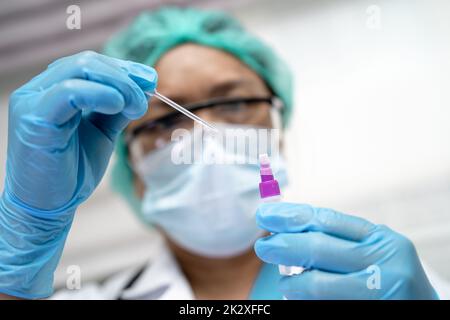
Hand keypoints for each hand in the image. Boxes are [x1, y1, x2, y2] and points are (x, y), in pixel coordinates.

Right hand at [0, 51, 156, 297]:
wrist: (48, 207)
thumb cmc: (71, 171)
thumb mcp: (101, 133)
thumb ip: (116, 110)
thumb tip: (141, 90)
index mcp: (52, 90)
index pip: (89, 65)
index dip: (123, 68)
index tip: (150, 79)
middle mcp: (39, 90)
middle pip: (86, 63)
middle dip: (124, 75)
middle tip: (148, 92)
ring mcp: (33, 102)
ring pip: (79, 70)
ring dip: (118, 84)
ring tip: (137, 105)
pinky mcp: (34, 119)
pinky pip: (69, 93)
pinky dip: (99, 94)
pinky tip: (118, 105)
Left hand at [254, 202, 437, 299]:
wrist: (419, 308)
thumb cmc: (389, 277)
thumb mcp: (371, 249)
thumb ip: (338, 239)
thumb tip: (286, 230)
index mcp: (380, 239)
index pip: (326, 220)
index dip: (291, 215)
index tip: (266, 214)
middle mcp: (383, 263)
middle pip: (318, 247)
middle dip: (283, 245)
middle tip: (264, 246)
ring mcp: (378, 292)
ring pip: (317, 283)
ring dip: (292, 282)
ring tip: (286, 282)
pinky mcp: (368, 312)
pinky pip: (323, 304)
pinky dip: (305, 300)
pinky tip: (298, 296)